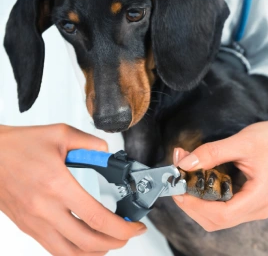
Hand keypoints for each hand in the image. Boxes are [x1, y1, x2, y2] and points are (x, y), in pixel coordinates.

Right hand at [0, 124, 146, 255]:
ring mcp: (35, 222)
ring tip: (111, 240)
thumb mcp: (61, 134)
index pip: (97, 218)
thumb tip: (107, 154)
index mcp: (58, 185)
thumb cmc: (19, 146)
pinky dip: (75, 252)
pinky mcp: (28, 226)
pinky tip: (86, 243)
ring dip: (96, 251)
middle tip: (128, 233)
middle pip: (88, 242)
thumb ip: (90, 144)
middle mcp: (45, 209)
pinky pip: (54, 249)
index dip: (122, 228)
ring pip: (70, 253)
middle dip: (116, 242)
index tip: (135, 226)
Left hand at [172, 119, 267, 230]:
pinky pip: (222, 209)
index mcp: (259, 198)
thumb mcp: (240, 142)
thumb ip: (211, 153)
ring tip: (186, 180)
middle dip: (192, 205)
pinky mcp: (247, 202)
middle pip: (216, 221)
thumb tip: (184, 164)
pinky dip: (205, 199)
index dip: (196, 206)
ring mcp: (253, 208)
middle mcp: (257, 209)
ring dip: (197, 202)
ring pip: (217, 218)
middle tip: (178, 183)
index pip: (222, 214)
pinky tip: (198, 183)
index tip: (179, 189)